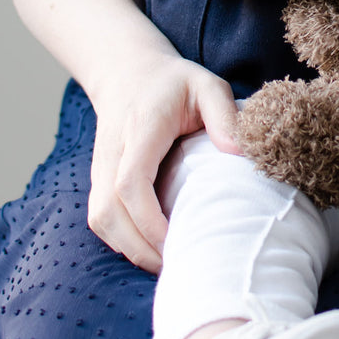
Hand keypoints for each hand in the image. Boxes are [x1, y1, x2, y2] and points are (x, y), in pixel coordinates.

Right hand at [87, 53, 240, 272]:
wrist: (129, 73)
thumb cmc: (174, 83)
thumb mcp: (207, 84)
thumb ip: (224, 114)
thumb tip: (238, 152)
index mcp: (141, 129)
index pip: (129, 182)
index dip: (148, 219)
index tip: (176, 241)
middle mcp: (112, 152)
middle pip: (109, 211)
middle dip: (139, 246)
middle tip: (179, 265)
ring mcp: (101, 167)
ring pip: (101, 220)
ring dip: (129, 248)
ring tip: (168, 264)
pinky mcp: (99, 179)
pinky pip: (102, 218)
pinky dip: (123, 240)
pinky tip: (151, 248)